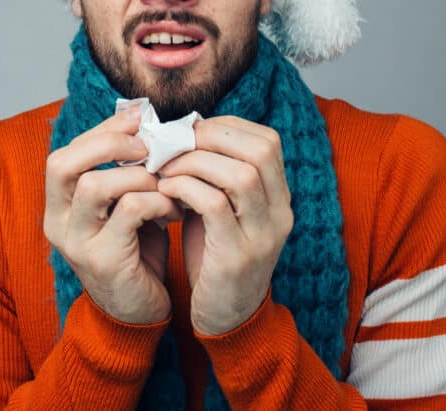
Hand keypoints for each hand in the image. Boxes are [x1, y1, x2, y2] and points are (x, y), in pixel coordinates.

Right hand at [44, 108, 182, 323]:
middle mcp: (58, 223)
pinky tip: (173, 209)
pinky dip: (156, 201)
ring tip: (164, 183)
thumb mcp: (123, 206)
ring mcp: (76, 243)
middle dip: (108, 143)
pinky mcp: (103, 260)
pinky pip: (128, 211)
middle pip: (63, 163)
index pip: (65, 153)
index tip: (138, 118)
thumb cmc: (136, 251)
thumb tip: (145, 122)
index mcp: (58, 205)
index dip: (101, 130)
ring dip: (138, 175)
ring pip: (95, 185)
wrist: (139, 313)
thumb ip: (125, 172)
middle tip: (147, 146)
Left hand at [157, 116, 292, 334]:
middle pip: (260, 150)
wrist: (224, 319)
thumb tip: (183, 131)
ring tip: (165, 167)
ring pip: (240, 175)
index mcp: (280, 197)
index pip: (268, 140)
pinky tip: (165, 191)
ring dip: (195, 162)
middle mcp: (281, 213)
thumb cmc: (214, 257)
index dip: (226, 127)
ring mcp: (263, 236)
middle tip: (174, 144)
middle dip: (212, 137)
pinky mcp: (237, 257)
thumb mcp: (222, 210)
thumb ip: (213, 175)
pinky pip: (214, 205)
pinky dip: (186, 188)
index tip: (190, 131)